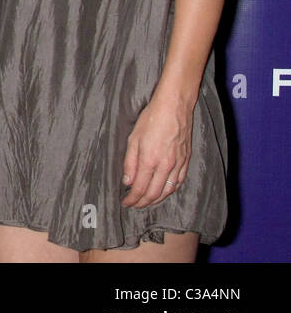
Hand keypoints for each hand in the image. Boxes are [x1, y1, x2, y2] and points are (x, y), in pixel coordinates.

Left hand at [121, 92, 193, 208]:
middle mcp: (166, 165)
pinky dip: (171, 191)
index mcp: (150, 160)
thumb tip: (127, 181)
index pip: (140, 188)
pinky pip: (179, 182)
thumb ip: (129, 162)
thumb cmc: (151, 119)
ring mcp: (178, 164)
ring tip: (147, 202)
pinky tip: (164, 192)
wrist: (174, 107)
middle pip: (154, 193)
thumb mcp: (133, 138)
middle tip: (134, 205)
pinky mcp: (186, 160)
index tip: (125, 203)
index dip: (132, 199)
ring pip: (168, 190)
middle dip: (143, 202)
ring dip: (157, 200)